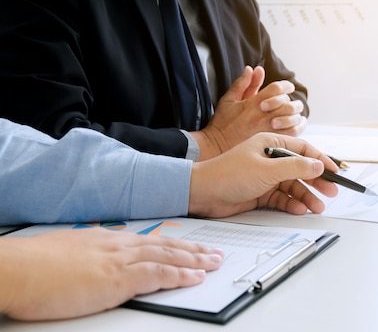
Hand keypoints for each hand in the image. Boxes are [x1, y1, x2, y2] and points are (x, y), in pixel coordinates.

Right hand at [0, 228, 223, 320]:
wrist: (17, 269)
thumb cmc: (33, 266)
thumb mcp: (68, 256)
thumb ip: (89, 258)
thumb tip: (96, 266)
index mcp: (106, 240)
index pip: (149, 241)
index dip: (173, 246)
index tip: (188, 248)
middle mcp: (118, 246)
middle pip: (165, 246)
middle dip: (193, 251)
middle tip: (215, 253)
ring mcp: (119, 261)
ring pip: (168, 257)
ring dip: (195, 261)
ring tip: (215, 263)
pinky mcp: (117, 279)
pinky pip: (157, 275)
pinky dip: (179, 275)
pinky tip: (195, 278)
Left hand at [188, 132, 338, 217]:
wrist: (203, 193)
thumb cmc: (229, 174)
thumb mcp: (267, 169)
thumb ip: (295, 168)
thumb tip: (318, 166)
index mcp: (270, 143)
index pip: (303, 150)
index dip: (321, 160)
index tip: (335, 171)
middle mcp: (269, 159)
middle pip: (300, 169)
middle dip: (317, 181)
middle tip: (331, 192)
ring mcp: (265, 176)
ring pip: (292, 186)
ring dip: (306, 196)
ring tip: (317, 207)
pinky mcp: (260, 193)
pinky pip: (281, 198)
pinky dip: (291, 204)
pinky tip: (299, 210)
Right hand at [192, 66, 306, 159]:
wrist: (216, 146)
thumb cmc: (222, 123)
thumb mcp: (229, 99)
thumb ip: (243, 83)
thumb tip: (253, 69)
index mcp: (253, 103)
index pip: (276, 88)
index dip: (285, 85)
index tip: (289, 87)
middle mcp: (262, 115)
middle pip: (286, 102)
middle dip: (289, 100)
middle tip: (288, 102)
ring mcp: (268, 129)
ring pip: (292, 117)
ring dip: (295, 114)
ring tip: (295, 113)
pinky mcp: (271, 142)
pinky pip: (292, 133)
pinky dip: (298, 127)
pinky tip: (297, 124)